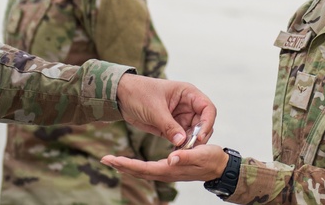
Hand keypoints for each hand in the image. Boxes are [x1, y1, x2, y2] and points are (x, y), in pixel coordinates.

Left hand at [102, 143, 228, 182]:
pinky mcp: (170, 166)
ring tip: (111, 159)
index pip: (145, 168)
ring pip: (142, 170)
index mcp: (172, 168)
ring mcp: (168, 170)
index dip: (128, 164)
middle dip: (121, 166)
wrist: (220, 166)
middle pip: (139, 171)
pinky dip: (136, 164)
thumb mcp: (202, 154)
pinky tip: (129, 161)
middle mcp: (167, 171)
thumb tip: (172, 158)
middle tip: (104, 159)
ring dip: (126, 165)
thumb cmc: (212, 159)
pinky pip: (148, 167)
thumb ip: (187, 156)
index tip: (113, 160)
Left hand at [115, 74, 215, 147]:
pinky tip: (176, 155)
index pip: (207, 108)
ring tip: (181, 154)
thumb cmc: (138, 93)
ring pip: (193, 133)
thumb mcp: (154, 109)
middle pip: (203, 123)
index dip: (207, 122)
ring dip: (190, 144)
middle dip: (199, 137)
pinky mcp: (172, 127)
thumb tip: (182, 141)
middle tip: (190, 150)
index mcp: (188, 93)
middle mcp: (188, 105)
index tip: (200, 137)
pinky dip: (181, 147)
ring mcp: (181, 117)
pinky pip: (182, 138)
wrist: (121, 96)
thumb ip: (169, 126)